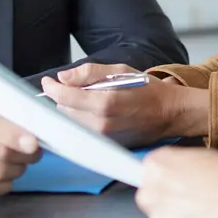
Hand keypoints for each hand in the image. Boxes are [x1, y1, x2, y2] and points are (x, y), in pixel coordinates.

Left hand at [41, 63, 207, 146]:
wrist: (169, 113)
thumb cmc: (147, 89)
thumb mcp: (121, 71)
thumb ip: (90, 72)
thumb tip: (63, 77)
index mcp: (106, 102)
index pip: (65, 97)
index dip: (53, 88)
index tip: (48, 82)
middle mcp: (102, 124)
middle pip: (64, 111)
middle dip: (65, 98)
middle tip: (76, 88)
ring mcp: (103, 138)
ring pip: (71, 122)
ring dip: (72, 110)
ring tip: (88, 100)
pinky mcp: (105, 146)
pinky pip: (82, 132)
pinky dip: (81, 120)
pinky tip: (94, 113)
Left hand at [135, 147, 217, 217]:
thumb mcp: (214, 157)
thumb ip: (187, 168)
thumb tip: (188, 178)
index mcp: (158, 167)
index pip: (148, 175)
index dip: (169, 182)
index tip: (179, 186)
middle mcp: (153, 199)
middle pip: (154, 205)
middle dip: (173, 208)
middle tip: (203, 207)